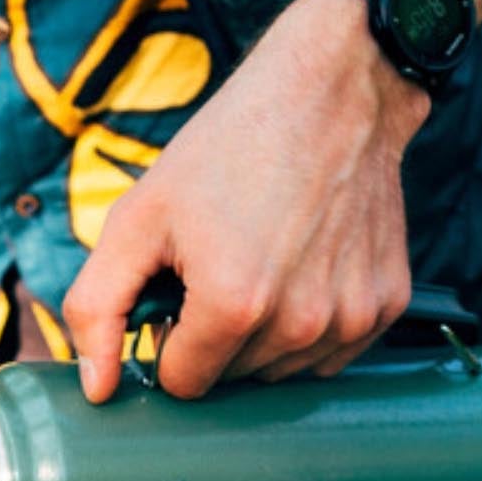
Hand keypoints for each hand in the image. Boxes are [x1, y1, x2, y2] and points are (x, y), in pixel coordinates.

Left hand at [62, 0, 430, 402]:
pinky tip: (302, 272)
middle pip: (230, 379)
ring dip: (259, 337)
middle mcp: (299, 322)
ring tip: (263, 263)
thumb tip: (97, 390)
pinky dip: (306, 329)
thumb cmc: (226, 151)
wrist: (333, 90)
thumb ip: (97, 310)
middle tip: (220, 267)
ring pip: (277, 373)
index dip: (168, 343)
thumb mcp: (136, 220)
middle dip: (212, 339)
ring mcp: (348, 318)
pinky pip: (326, 357)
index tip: (179, 295)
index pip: (182, 384)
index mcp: (232, 305)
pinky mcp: (385, 306)